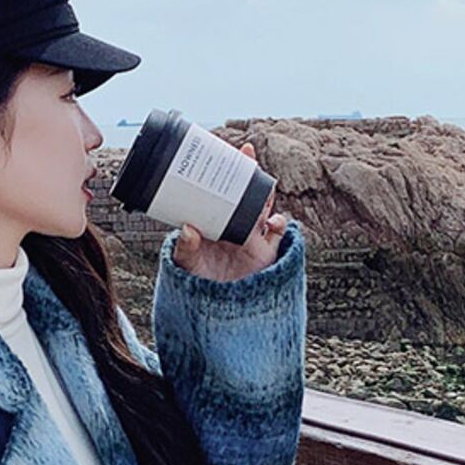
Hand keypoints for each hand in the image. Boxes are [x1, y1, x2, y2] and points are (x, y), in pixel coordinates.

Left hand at [172, 141, 289, 280]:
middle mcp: (237, 226)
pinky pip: (279, 235)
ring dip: (265, 193)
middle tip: (247, 154)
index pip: (223, 192)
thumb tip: (187, 228)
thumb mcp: (187, 265)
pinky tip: (272, 221)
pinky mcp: (266, 254)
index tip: (226, 152)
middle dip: (251, 172)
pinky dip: (279, 224)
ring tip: (262, 184)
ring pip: (265, 207)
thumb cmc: (200, 285)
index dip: (228, 172)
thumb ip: (185, 249)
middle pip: (248, 192)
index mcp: (217, 222)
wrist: (216, 312)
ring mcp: (253, 238)